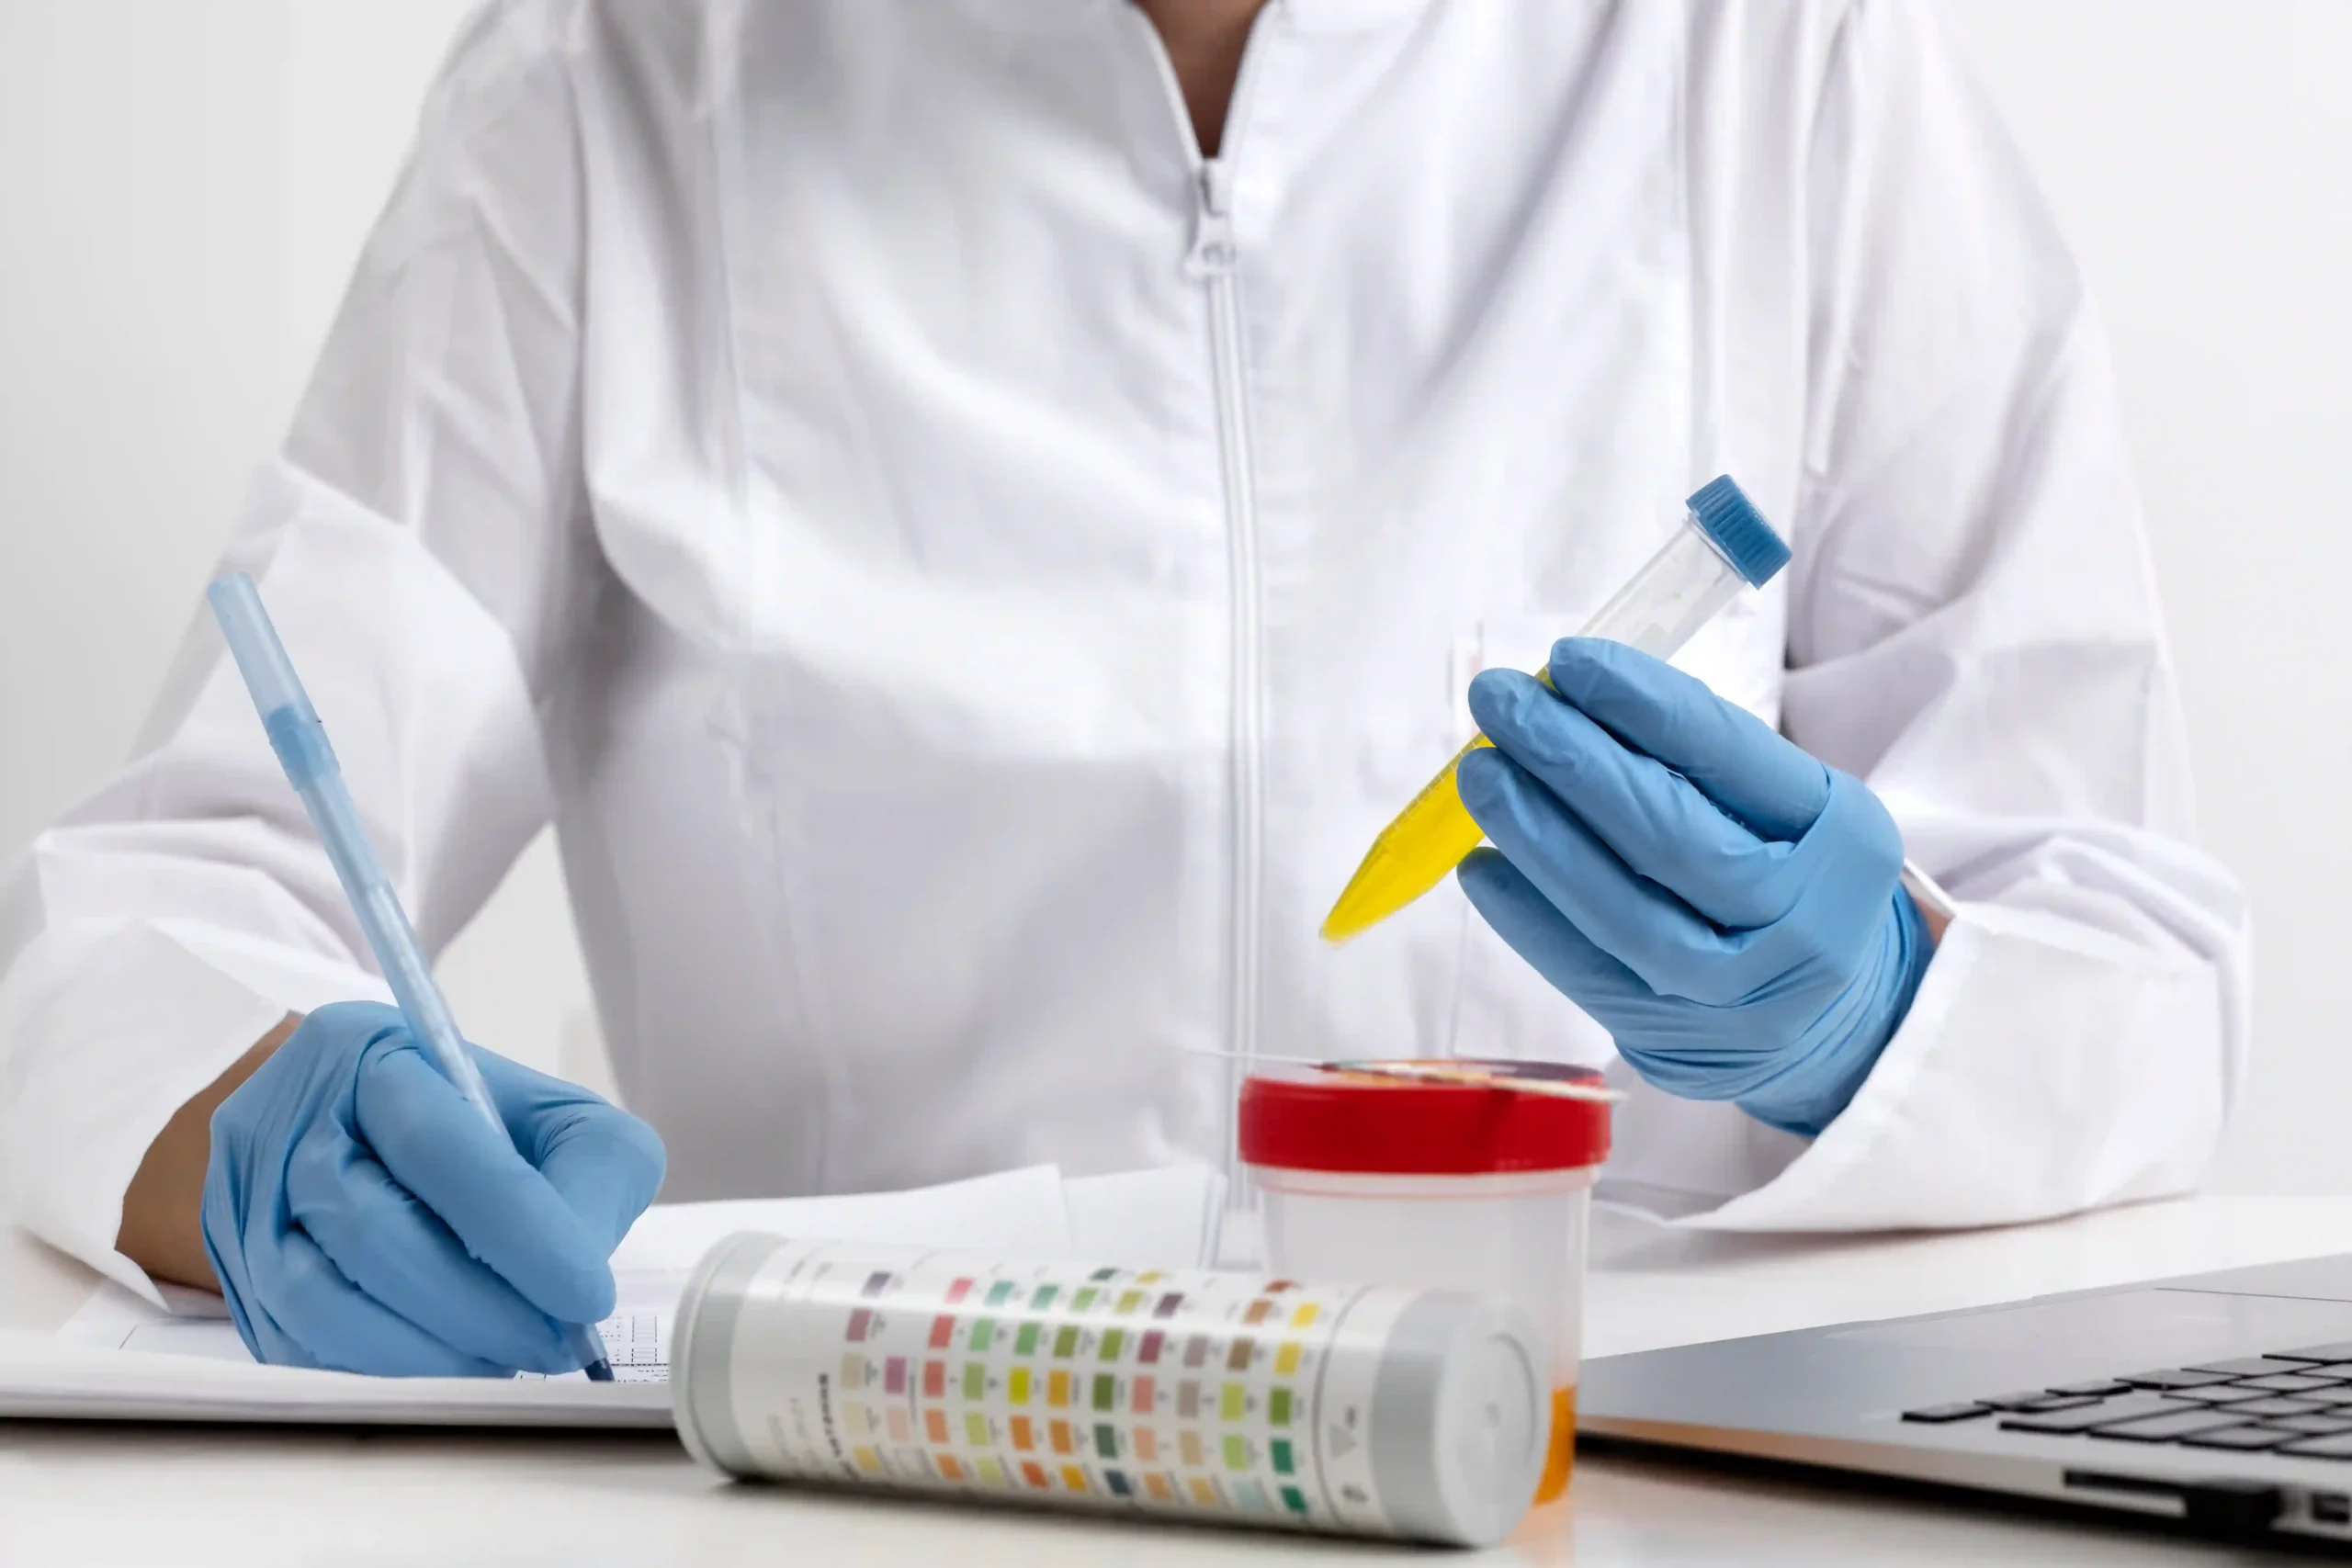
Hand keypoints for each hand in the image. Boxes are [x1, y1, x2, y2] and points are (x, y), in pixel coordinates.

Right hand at [202, 1001, 665, 1375]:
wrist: (357, 1132)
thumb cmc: (473, 1125)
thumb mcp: (552, 1114)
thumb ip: (590, 1172)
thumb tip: (579, 1270)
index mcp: (369, 1055)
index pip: (439, 1147)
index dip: (519, 1231)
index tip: (587, 1295)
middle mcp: (289, 1122)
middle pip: (373, 1229)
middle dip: (479, 1305)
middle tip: (554, 1342)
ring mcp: (247, 1203)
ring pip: (320, 1298)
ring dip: (428, 1350)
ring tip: (505, 1357)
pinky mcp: (235, 1276)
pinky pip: (297, 1344)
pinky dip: (381, 1369)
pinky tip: (444, 1365)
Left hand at [1454, 639, 1933, 1134]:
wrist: (1828, 1021)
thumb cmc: (1785, 877)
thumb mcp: (1785, 811)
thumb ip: (1692, 755)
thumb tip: (1566, 693)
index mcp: (1841, 837)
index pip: (1729, 755)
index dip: (1642, 703)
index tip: (1569, 659)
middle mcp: (1799, 919)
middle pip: (1668, 832)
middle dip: (1571, 759)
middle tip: (1501, 700)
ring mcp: (1735, 990)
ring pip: (1621, 908)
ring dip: (1537, 833)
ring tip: (1480, 773)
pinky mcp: (1672, 1034)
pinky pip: (1584, 971)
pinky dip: (1526, 914)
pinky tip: (1481, 864)